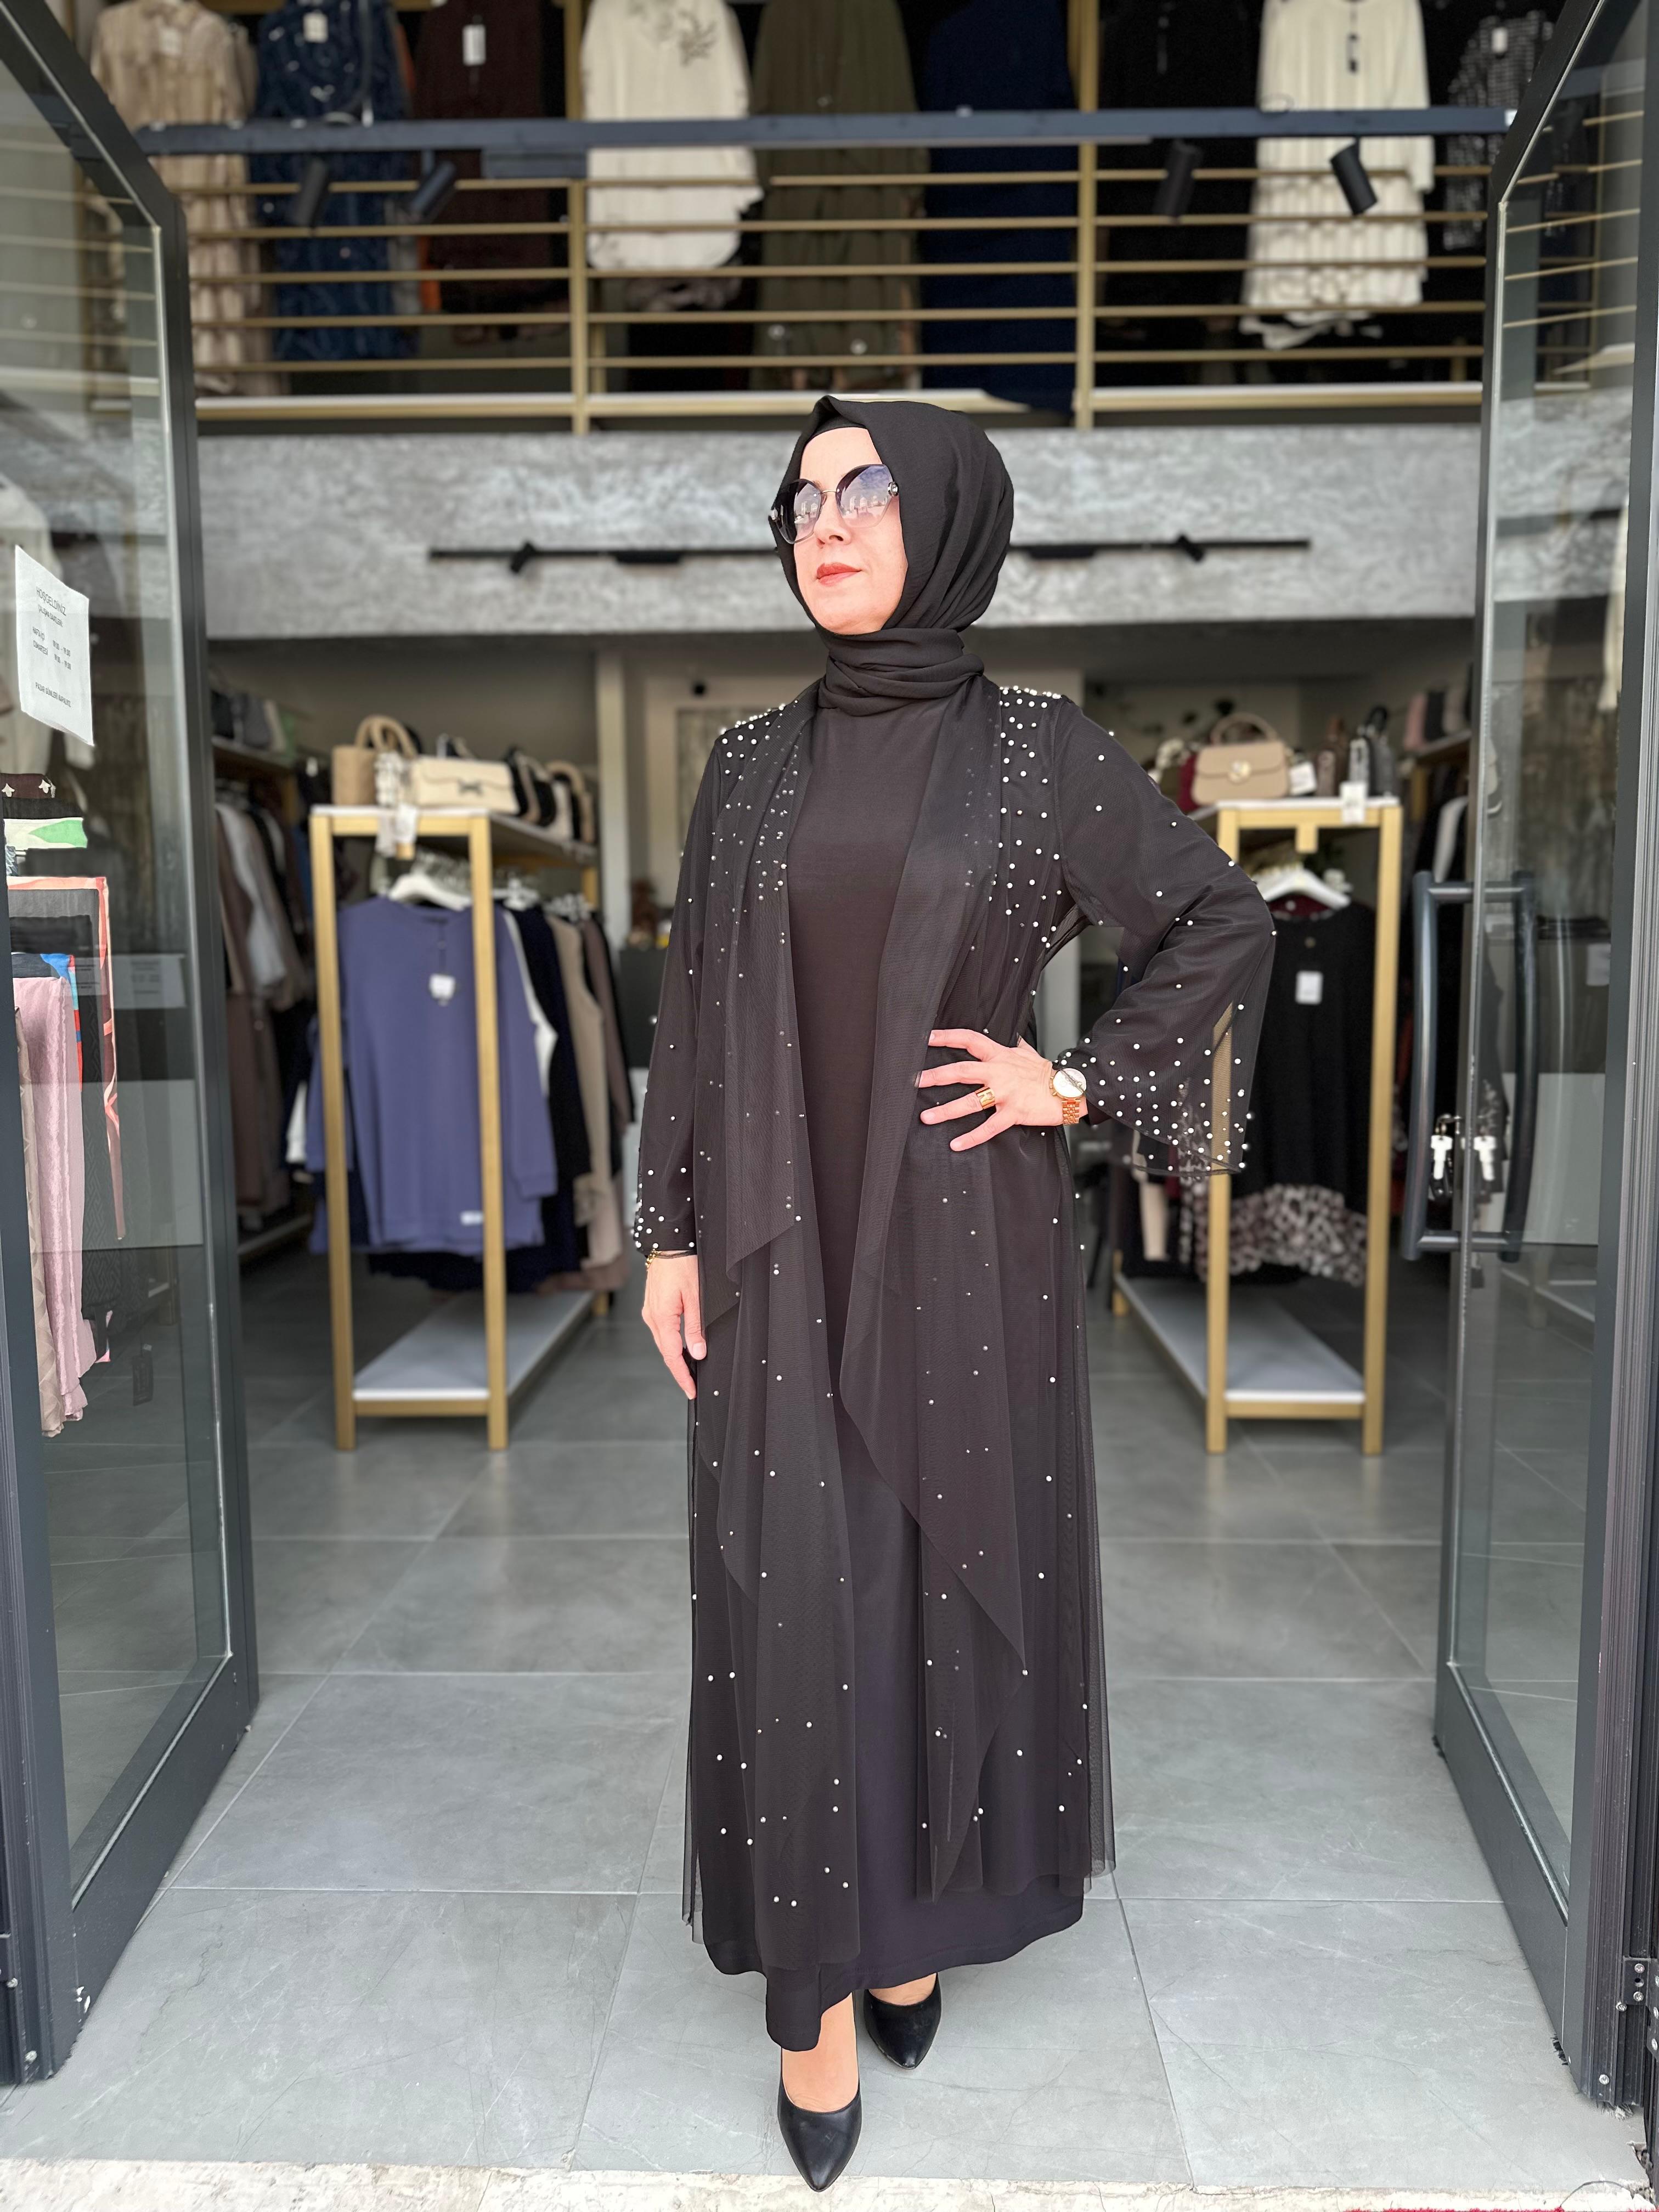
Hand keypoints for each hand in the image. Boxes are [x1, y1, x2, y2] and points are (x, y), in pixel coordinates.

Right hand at [641, 1253, 703, 1400]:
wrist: (667, 1243)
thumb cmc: (682, 1264)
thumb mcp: (696, 1297)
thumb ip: (695, 1327)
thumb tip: (697, 1352)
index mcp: (662, 1317)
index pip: (673, 1355)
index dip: (682, 1375)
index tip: (690, 1389)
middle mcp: (652, 1316)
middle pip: (665, 1352)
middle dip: (678, 1370)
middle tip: (691, 1385)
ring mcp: (650, 1311)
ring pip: (662, 1342)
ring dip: (674, 1356)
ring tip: (687, 1370)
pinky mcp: (652, 1305)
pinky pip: (661, 1330)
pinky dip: (670, 1342)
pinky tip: (679, 1346)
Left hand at [915, 1029, 1065, 1151]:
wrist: (1069, 1090)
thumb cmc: (1046, 1073)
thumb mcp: (1028, 1052)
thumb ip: (1015, 1044)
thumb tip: (1011, 1034)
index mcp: (1000, 1056)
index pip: (970, 1040)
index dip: (948, 1037)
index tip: (927, 1038)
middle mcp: (999, 1072)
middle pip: (962, 1071)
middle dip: (936, 1076)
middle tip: (914, 1081)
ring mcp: (1006, 1093)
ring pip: (971, 1102)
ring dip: (946, 1110)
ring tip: (926, 1117)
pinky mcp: (1013, 1113)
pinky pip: (989, 1128)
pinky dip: (972, 1137)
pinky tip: (956, 1144)